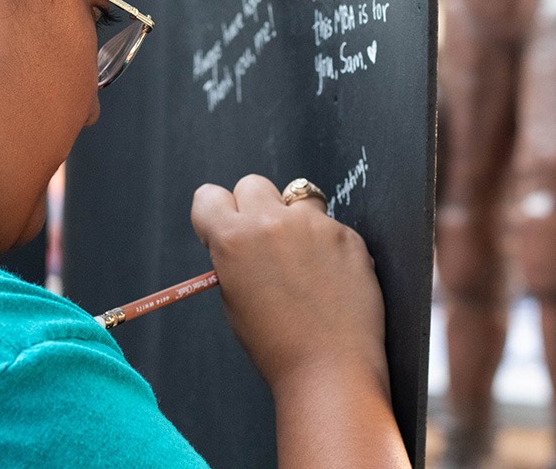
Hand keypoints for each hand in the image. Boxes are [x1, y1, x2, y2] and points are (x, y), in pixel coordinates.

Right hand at [189, 175, 389, 396]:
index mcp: (233, 239)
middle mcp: (271, 222)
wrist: (330, 370)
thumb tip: (244, 238)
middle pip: (252, 184)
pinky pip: (330, 225)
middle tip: (264, 241)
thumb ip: (234, 258)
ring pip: (298, 198)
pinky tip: (330, 279)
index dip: (214, 213)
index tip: (223, 229)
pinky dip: (328, 244)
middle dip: (254, 207)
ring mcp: (313, 225)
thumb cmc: (277, 345)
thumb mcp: (235, 299)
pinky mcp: (347, 235)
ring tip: (303, 260)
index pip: (208, 196)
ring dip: (295, 218)